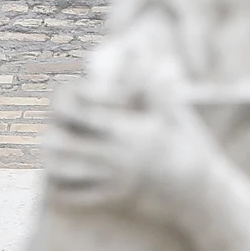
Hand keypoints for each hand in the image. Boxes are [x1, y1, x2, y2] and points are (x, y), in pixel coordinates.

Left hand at [43, 83, 218, 224]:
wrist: (197, 184)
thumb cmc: (186, 142)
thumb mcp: (173, 112)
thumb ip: (153, 88)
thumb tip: (143, 56)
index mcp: (128, 130)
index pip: (82, 112)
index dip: (69, 99)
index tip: (73, 92)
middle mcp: (116, 154)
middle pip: (61, 143)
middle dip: (52, 130)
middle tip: (54, 122)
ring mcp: (112, 177)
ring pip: (62, 170)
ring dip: (52, 157)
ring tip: (53, 146)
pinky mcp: (112, 195)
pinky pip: (74, 194)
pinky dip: (59, 184)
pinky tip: (60, 172)